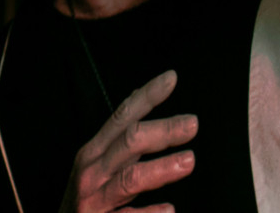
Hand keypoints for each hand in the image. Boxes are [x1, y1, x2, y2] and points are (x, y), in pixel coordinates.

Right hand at [59, 70, 197, 211]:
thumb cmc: (88, 197)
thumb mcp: (97, 161)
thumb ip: (119, 133)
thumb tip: (138, 95)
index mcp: (95, 152)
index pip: (122, 116)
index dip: (147, 96)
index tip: (171, 78)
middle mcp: (93, 172)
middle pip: (129, 142)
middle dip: (162, 130)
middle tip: (192, 124)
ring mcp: (95, 200)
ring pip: (130, 179)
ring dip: (161, 168)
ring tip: (188, 161)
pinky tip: (169, 209)